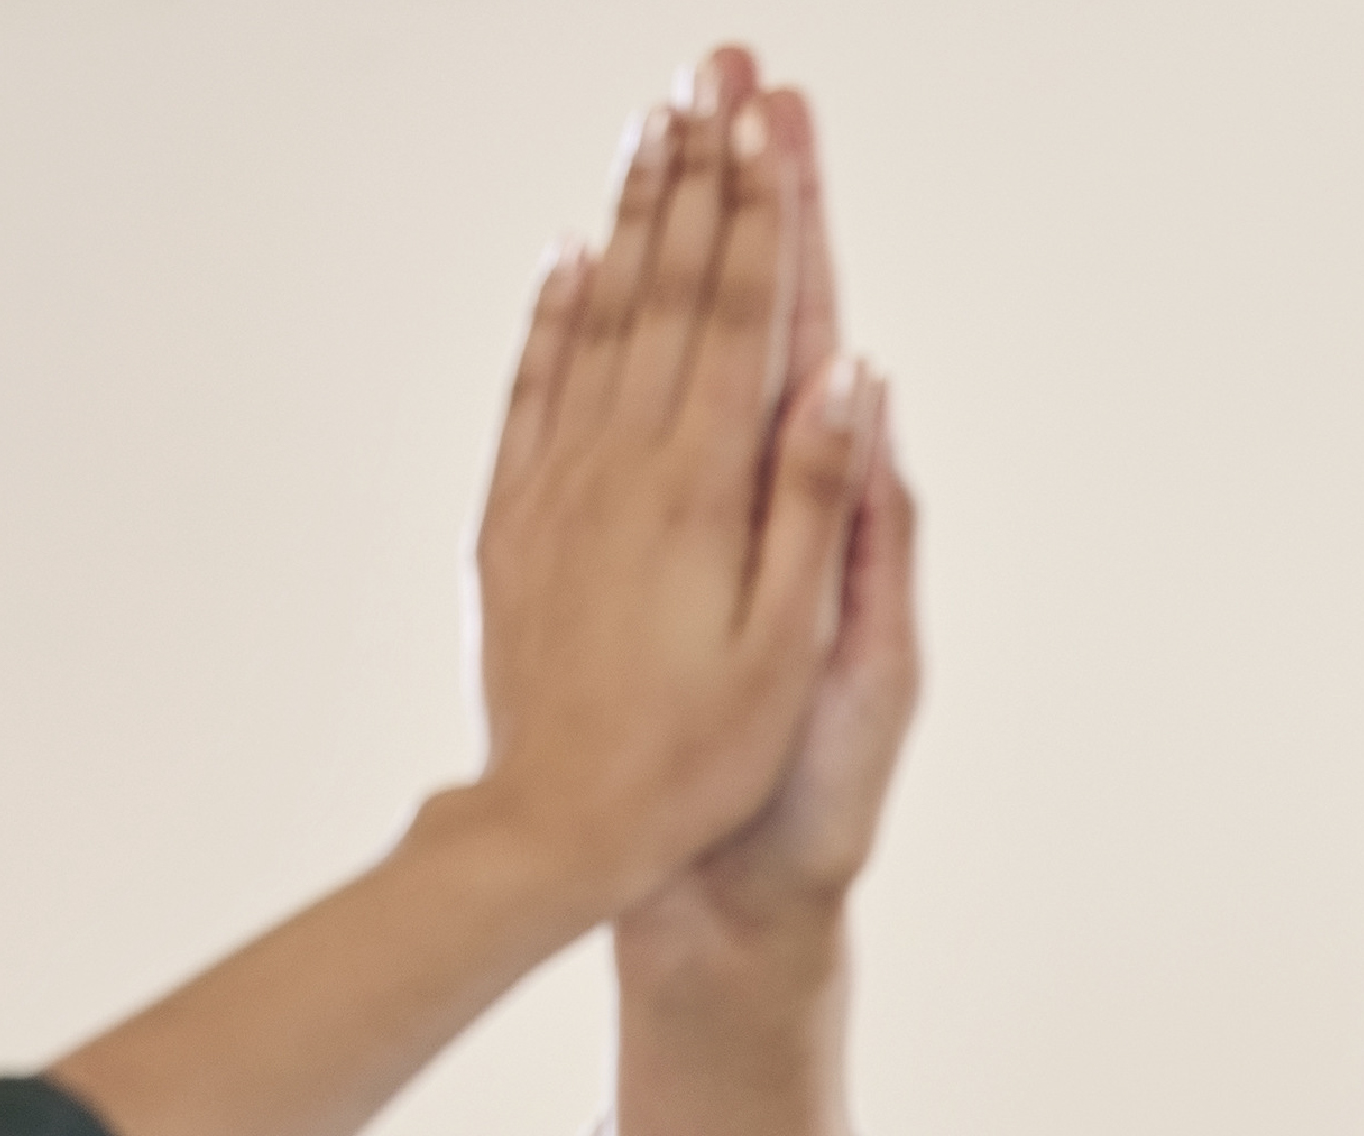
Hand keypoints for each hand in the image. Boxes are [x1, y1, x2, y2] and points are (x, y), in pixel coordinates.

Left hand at [469, 53, 893, 937]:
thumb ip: (816, 500)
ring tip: (653, 130)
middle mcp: (624, 466)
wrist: (554, 828)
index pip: (743, 315)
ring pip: (601, 318)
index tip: (770, 119)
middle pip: (669, 289)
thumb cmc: (696, 759)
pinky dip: (555, 314)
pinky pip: (536, 388)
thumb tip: (847, 376)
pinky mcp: (516, 520)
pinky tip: (570, 261)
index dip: (762, 210)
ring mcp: (560, 486)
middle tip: (712, 79)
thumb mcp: (789, 644)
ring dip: (633, 217)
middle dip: (698, 176)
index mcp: (702, 490)